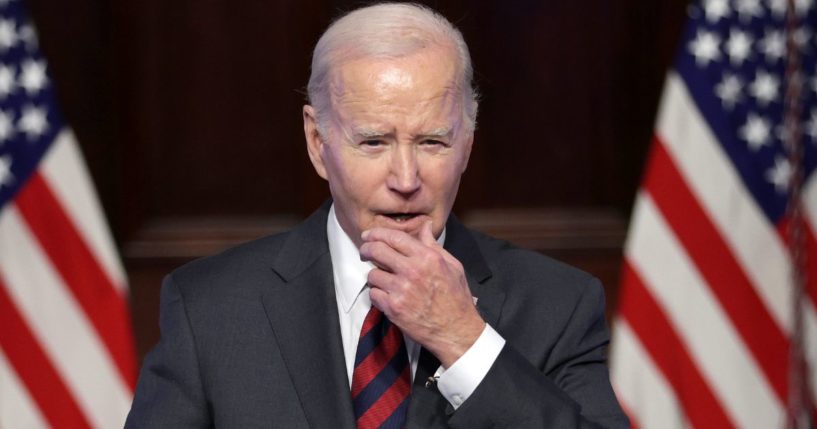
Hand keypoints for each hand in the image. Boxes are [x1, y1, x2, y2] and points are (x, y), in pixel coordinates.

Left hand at [359, 221, 484, 367]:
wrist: (456, 330)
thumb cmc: (456, 298)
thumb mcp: (452, 266)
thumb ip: (433, 245)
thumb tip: (425, 226)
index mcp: (427, 258)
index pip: (394, 237)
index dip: (377, 233)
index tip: (368, 235)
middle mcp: (412, 271)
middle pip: (376, 251)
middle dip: (366, 249)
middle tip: (365, 252)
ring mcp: (401, 290)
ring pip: (372, 274)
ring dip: (375, 276)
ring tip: (385, 281)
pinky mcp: (393, 308)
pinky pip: (373, 294)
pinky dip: (378, 295)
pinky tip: (388, 296)